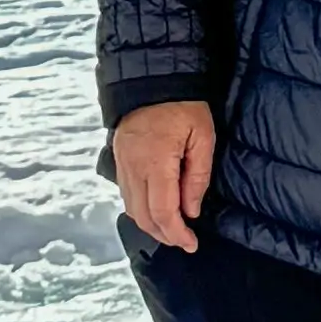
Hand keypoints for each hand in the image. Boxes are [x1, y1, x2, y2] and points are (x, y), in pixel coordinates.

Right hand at [112, 100, 215, 250]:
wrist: (152, 77)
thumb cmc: (183, 105)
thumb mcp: (202, 136)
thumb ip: (197, 176)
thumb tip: (191, 210)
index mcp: (155, 162)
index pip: (162, 212)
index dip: (177, 234)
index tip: (191, 244)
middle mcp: (132, 167)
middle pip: (143, 217)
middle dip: (164, 235)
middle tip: (185, 240)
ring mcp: (122, 163)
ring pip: (131, 208)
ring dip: (151, 225)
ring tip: (173, 229)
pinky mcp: (118, 159)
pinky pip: (126, 194)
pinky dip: (140, 209)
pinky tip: (156, 210)